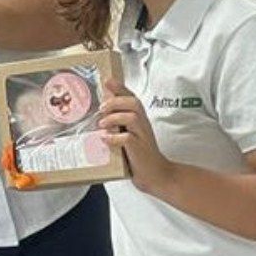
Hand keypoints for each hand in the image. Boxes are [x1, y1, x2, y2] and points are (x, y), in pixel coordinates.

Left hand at [99, 77, 172, 193]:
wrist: (156, 174)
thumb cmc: (138, 154)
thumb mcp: (127, 135)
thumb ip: (117, 124)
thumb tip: (98, 115)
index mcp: (139, 119)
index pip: (131, 97)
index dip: (120, 88)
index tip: (107, 81)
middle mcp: (142, 124)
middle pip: (133, 103)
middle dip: (115, 102)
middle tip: (102, 109)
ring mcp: (142, 136)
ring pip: (132, 117)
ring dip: (114, 118)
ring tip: (102, 125)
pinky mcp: (139, 149)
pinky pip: (128, 139)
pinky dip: (114, 138)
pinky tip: (106, 139)